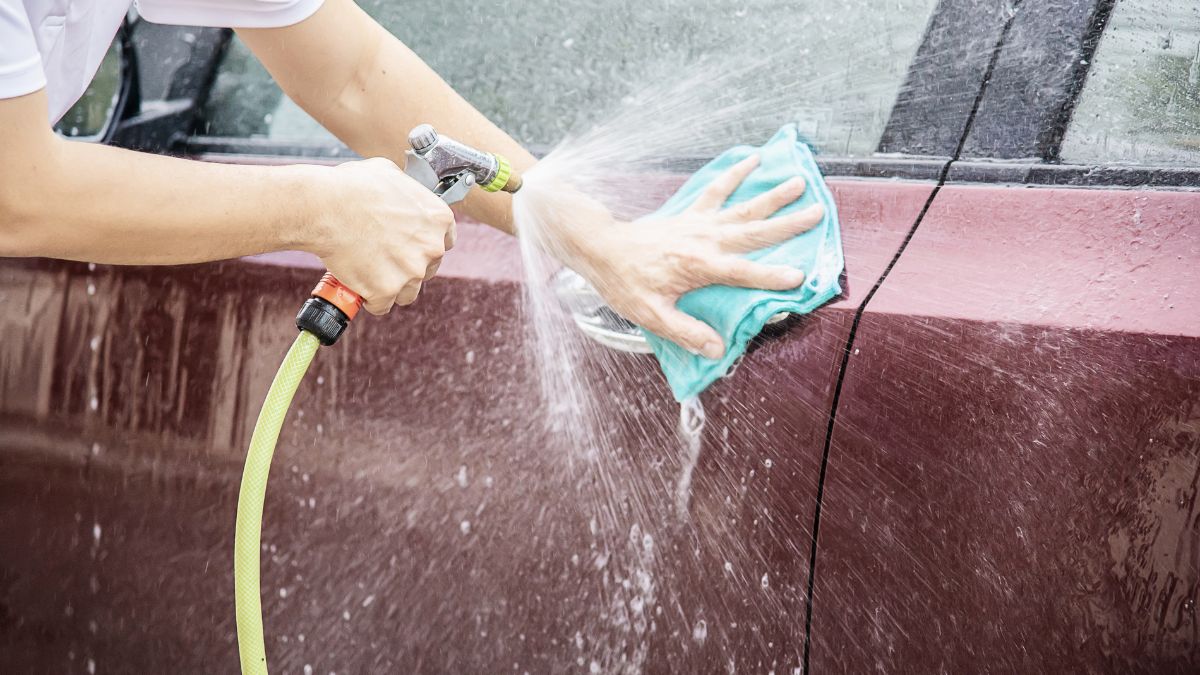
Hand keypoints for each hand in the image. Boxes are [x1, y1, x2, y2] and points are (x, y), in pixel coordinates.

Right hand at [308, 157, 455, 314]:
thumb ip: (407, 192)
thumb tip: (404, 197)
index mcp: (439, 219)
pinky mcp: (387, 291)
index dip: (424, 245)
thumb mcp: (390, 174)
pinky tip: (359, 286)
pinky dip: (370, 299)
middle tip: (382, 257)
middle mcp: (432, 247)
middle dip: (407, 266)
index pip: (445, 241)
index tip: (409, 246)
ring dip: (391, 286)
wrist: (324, 207)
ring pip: (408, 291)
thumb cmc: (352, 187)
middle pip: (427, 268)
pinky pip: (382, 305)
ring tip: (370, 273)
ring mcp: (411, 272)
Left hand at [530, 155, 823, 358]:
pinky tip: (752, 160)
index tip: (799, 277)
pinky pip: (716, 190)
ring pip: (743, 207)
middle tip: (819, 213)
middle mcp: (704, 241)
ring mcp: (699, 224)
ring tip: (799, 181)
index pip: (743, 273)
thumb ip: (686, 333)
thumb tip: (717, 350)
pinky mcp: (690, 214)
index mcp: (699, 267)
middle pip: (754, 231)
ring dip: (771, 195)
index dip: (772, 276)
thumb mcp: (651, 315)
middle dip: (788, 223)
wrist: (601, 248)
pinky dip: (735, 174)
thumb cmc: (625, 283)